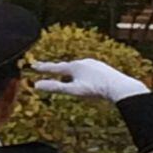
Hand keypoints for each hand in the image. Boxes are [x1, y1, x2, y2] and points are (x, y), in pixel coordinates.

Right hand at [32, 59, 148, 103]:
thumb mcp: (74, 90)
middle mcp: (83, 62)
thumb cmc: (96, 89)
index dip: (43, 68)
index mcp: (74, 66)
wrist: (119, 87)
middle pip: (66, 66)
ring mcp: (93, 64)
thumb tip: (37, 86)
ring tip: (65, 75)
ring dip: (70, 72)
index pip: (55, 68)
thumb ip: (55, 88)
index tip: (33, 65)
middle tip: (45, 67)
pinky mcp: (102, 68)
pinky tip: (86, 78)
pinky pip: (88, 70)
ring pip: (78, 68)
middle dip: (56, 69)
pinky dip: (82, 74)